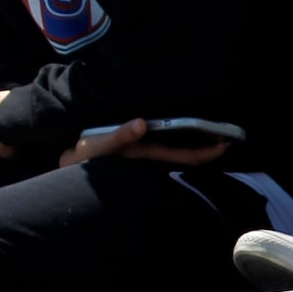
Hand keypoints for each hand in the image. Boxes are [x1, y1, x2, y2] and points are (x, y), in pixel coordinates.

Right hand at [56, 117, 229, 167]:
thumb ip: (118, 136)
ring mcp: (142, 156)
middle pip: (184, 155)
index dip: (205, 152)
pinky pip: (163, 147)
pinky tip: (183, 132)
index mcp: (144, 155)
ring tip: (212, 133)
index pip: (183, 156)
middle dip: (206, 147)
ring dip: (194, 144)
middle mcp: (147, 158)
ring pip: (175, 152)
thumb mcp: (95, 146)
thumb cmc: (80, 158)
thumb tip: (141, 123)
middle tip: (228, 135)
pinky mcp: (134, 151)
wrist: (65, 168)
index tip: (226, 144)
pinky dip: (178, 140)